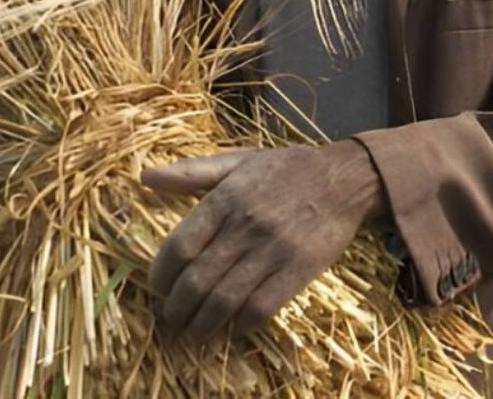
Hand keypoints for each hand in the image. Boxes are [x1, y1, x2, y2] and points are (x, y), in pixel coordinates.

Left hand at [140, 141, 385, 340]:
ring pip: (224, 300)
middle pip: (196, 281)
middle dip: (176, 308)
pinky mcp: (299, 269)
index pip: (179, 246)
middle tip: (172, 318)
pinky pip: (261, 308)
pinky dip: (241, 326)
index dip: (161, 275)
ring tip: (195, 331)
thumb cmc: (289, 168)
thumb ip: (192, 172)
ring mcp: (273, 249)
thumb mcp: (240, 161)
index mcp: (227, 198)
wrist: (346, 177)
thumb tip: (146, 176)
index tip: (157, 287)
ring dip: (202, 323)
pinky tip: (234, 328)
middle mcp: (246, 225)